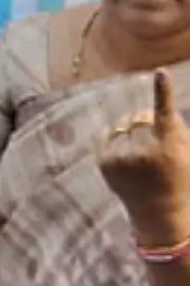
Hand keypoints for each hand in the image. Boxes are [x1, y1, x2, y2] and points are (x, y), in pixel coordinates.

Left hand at [99, 69, 189, 246]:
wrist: (160, 213)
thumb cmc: (177, 179)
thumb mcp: (186, 153)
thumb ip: (174, 128)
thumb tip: (154, 110)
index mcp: (170, 149)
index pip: (166, 115)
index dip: (163, 92)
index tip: (160, 72)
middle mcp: (144, 152)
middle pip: (140, 117)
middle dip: (146, 123)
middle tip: (155, 146)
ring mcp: (121, 158)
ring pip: (123, 127)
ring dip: (131, 134)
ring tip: (141, 160)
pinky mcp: (105, 162)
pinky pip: (109, 136)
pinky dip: (117, 141)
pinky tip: (127, 161)